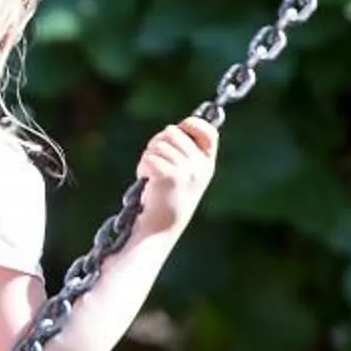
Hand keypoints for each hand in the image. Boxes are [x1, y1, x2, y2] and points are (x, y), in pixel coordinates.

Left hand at [134, 115, 219, 234]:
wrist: (161, 226)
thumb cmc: (167, 197)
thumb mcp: (184, 173)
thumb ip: (184, 151)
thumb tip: (172, 128)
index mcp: (207, 163)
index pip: (208, 131)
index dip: (191, 124)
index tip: (179, 128)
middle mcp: (200, 166)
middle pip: (173, 132)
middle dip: (157, 142)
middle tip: (155, 161)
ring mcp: (187, 171)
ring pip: (158, 144)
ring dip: (148, 156)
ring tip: (151, 175)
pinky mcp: (170, 176)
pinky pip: (150, 157)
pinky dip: (143, 167)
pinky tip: (146, 180)